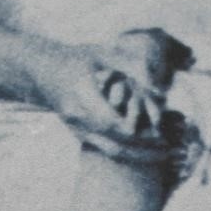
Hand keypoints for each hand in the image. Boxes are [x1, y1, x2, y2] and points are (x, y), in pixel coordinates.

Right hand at [30, 39, 169, 163]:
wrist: (42, 71)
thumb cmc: (77, 59)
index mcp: (81, 92)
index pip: (111, 120)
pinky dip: (125, 153)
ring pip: (109, 150)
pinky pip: (103, 149)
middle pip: (113, 140)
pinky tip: (145, 153)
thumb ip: (130, 67)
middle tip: (168, 147)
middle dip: (142, 147)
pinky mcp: (77, 133)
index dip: (136, 130)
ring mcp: (75, 126)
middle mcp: (76, 114)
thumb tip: (156, 86)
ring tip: (161, 156)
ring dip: (136, 155)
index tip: (159, 132)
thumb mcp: (102, 54)